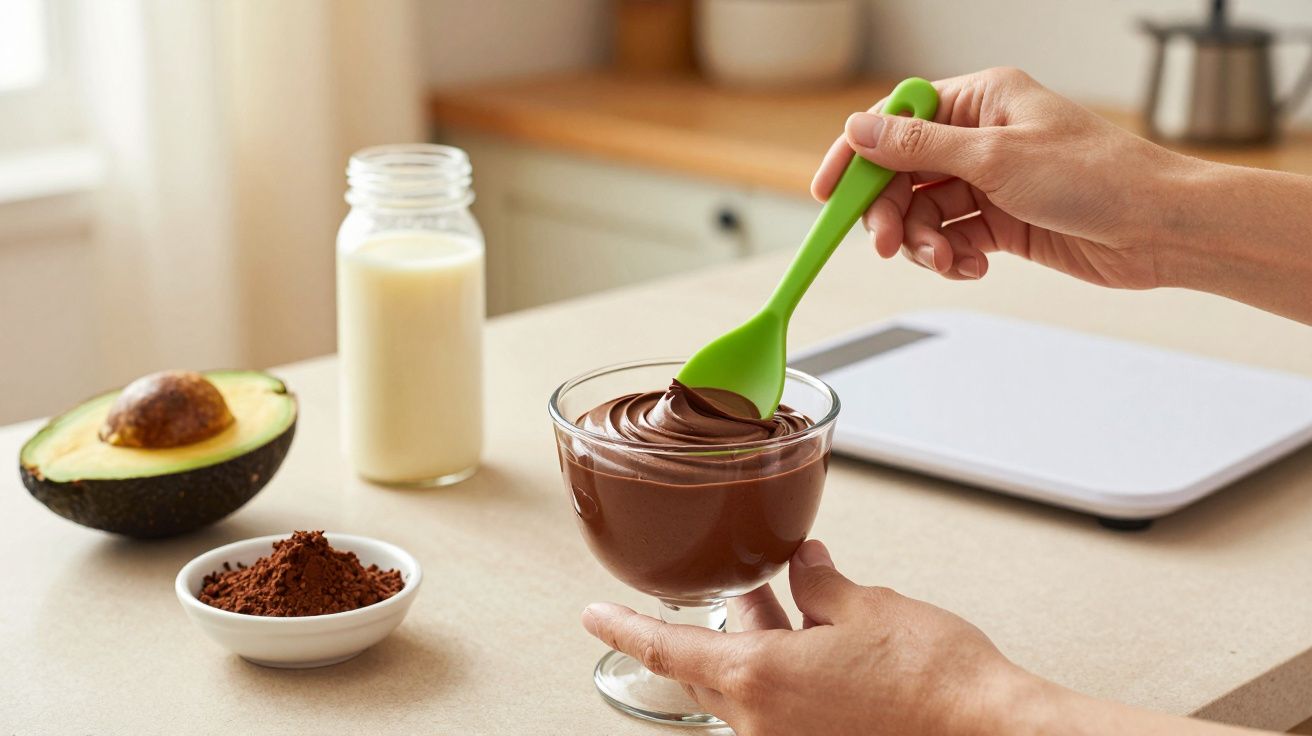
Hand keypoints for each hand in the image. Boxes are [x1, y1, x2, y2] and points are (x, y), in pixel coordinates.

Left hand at [580, 540, 1028, 735]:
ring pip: (750, 684)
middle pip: (712, 666)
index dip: (625, 628)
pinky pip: (784, 704)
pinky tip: (817, 634)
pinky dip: (788, 665)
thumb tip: (802, 564)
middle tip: (728, 588)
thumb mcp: (865, 607)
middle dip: (715, 623)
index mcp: (760, 679)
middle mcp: (766, 721)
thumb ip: (818, 583)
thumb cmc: (933, 679)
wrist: (988, 730)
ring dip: (759, 640)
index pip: (669, 649)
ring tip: (779, 597)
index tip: (593, 616)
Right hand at [812, 67, 1193, 288]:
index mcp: (981, 100)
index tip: (827, 193)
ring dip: (924, 243)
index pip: (895, 121)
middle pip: (902, 173)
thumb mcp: (996, 158)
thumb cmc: (1098, 177)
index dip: (856, 156)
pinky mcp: (1003, 221)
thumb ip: (919, 146)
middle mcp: (981, 136)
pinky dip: (953, 257)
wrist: (1160, 228)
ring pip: (923, 213)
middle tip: (887, 245)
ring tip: (947, 261)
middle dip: (890, 212)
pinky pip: (952, 238)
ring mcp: (990, 180)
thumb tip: (859, 130)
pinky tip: (974, 266)